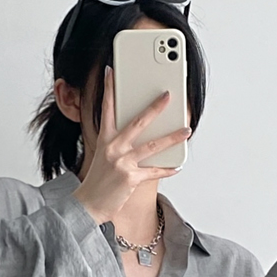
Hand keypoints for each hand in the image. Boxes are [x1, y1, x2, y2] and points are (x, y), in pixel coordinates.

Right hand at [73, 68, 191, 222]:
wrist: (89, 205)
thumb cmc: (98, 180)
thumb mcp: (104, 156)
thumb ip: (118, 142)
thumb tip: (142, 133)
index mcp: (105, 139)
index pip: (106, 109)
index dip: (108, 89)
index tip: (111, 72)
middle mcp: (113, 148)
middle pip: (138, 122)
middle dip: (155, 107)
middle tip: (168, 96)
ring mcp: (122, 163)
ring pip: (152, 146)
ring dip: (172, 137)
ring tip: (187, 130)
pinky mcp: (130, 178)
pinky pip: (154, 171)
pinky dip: (167, 170)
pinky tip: (178, 166)